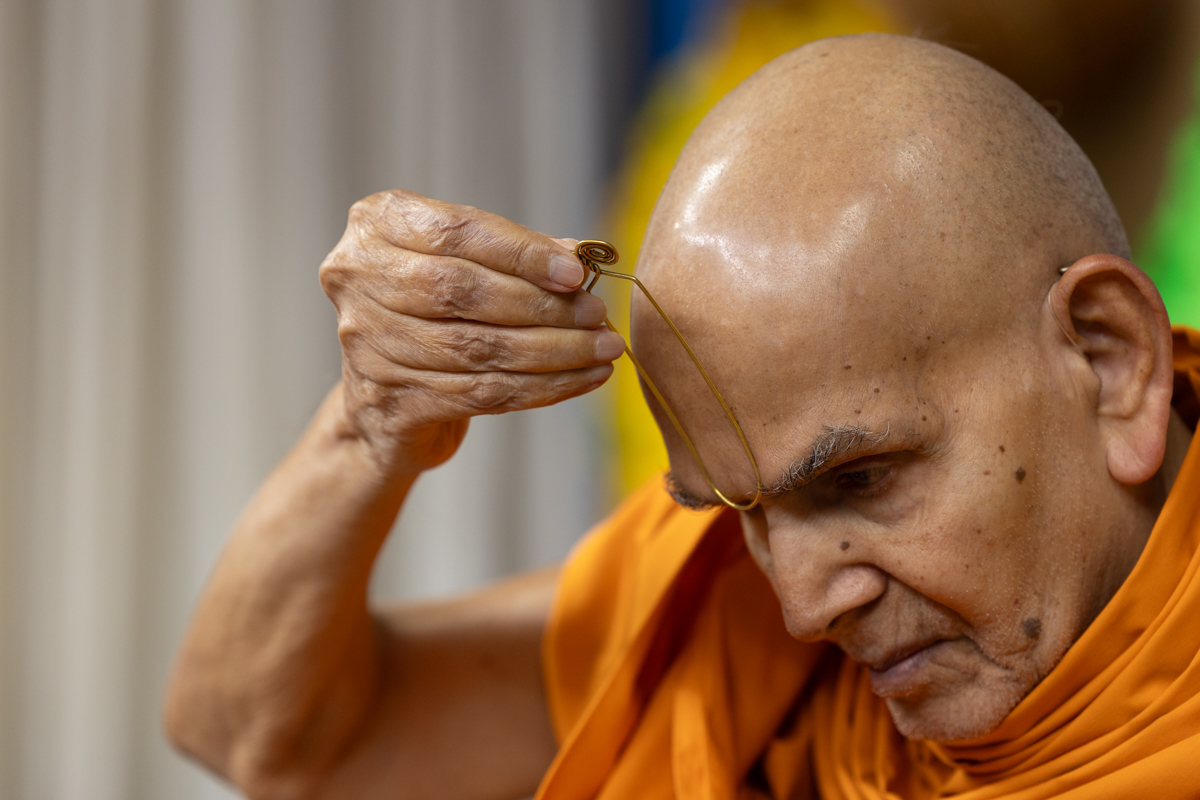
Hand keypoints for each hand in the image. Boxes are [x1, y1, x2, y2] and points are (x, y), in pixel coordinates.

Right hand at [319, 189, 622, 477]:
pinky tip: (581, 379)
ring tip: (602, 349)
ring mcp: (367, 343)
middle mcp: (359, 279)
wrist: (382, 405)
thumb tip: (582, 256)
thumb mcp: (463, 266)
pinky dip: (542, 386)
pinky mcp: (389, 401)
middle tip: (597, 315)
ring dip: (553, 351)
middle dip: (542, 305)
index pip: (457, 232)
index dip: (523, 253)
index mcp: (376, 226)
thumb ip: (514, 256)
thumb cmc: (432, 316)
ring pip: (478, 347)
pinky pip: (481, 393)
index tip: (577, 272)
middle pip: (464, 291)